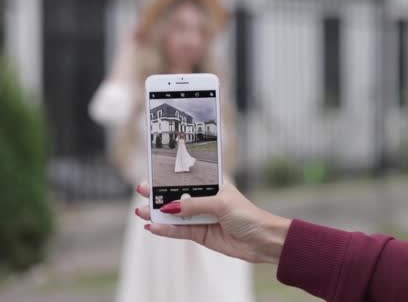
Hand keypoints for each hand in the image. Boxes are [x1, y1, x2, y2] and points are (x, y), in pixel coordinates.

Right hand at [134, 181, 291, 263]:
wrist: (262, 240)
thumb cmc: (248, 215)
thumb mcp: (221, 204)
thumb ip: (195, 205)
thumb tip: (171, 206)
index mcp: (213, 185)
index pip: (188, 178)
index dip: (171, 176)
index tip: (153, 172)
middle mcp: (205, 200)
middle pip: (177, 196)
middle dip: (159, 194)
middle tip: (141, 191)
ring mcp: (201, 218)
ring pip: (175, 215)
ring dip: (157, 213)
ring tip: (140, 211)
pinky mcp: (200, 234)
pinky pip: (179, 231)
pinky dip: (165, 230)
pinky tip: (152, 227)